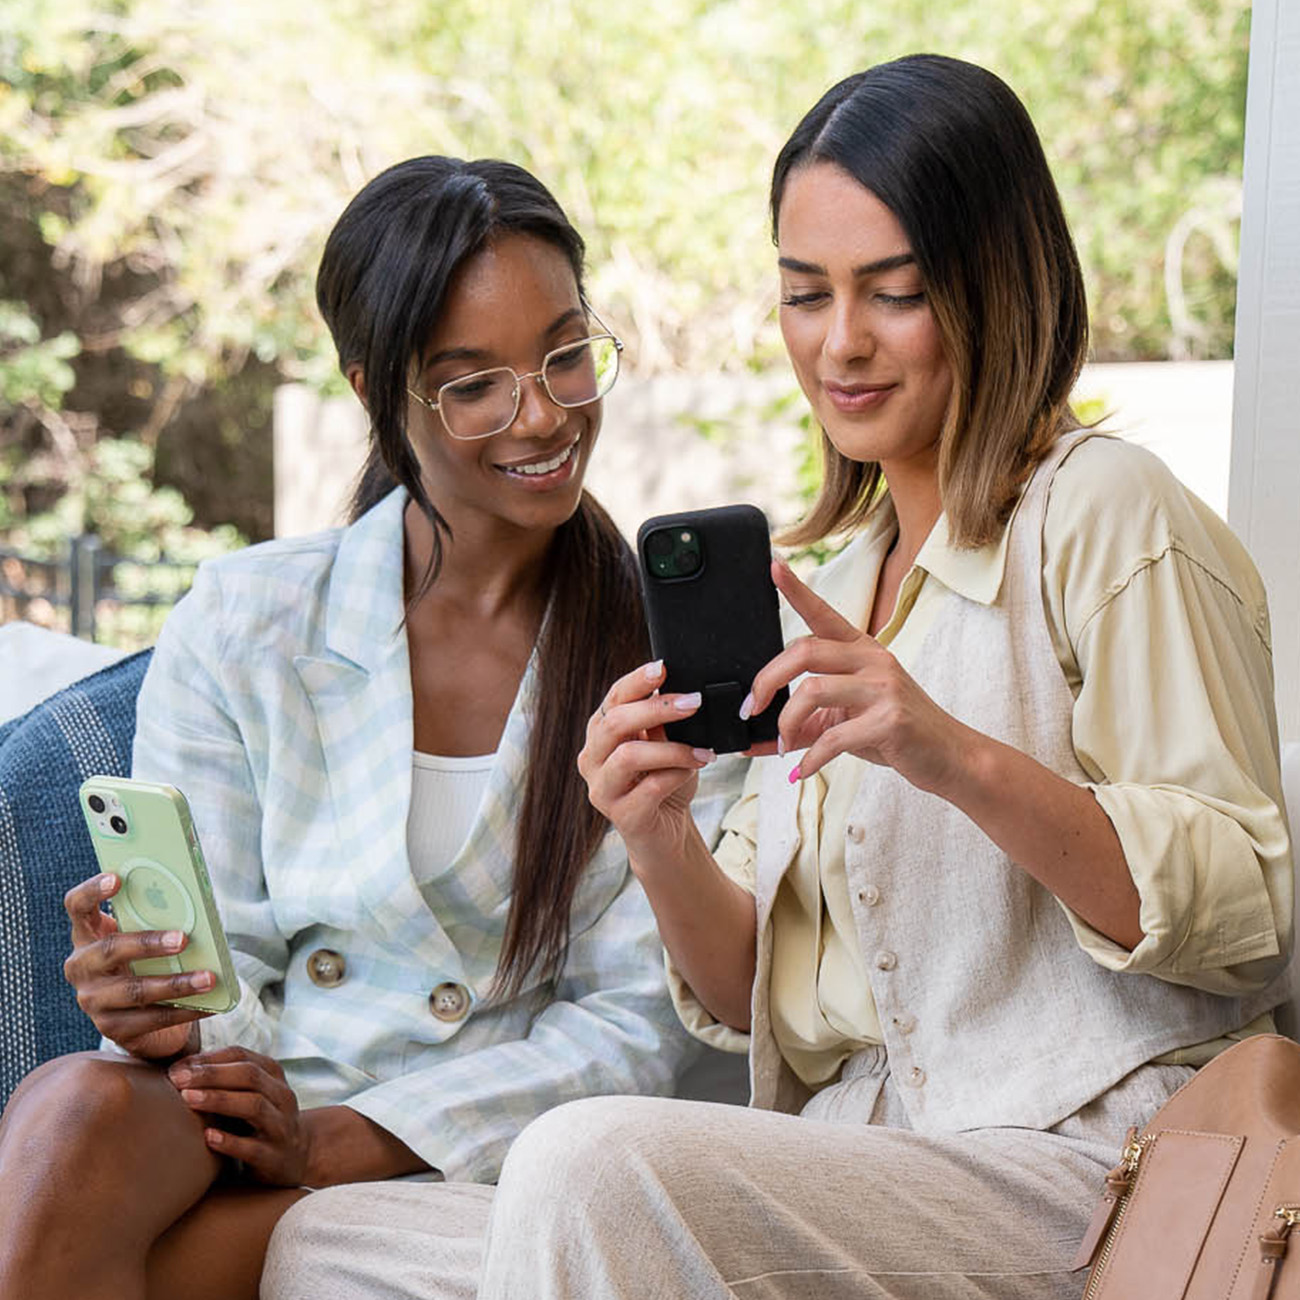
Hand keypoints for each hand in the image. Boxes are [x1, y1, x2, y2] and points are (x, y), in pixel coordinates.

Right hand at [63, 873, 210, 1059]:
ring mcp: (92, 1000)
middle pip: (110, 949)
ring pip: (134, 990)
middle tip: (183, 939)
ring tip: (209, 978)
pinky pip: (150, 1019)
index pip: (78, 906)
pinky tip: (208, 1005)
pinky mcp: (111, 1028)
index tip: (117, 878)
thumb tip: (197, 904)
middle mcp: (82, 966)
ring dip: (176, 984)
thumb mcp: (146, 938)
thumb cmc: (148, 963)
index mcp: (88, 935)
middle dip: (148, 943)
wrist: (142, 1018)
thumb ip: (156, 921)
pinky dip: (184, 1011)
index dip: (93, 890)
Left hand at [168, 1046, 310, 1185]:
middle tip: (178, 1080)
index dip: (208, 1059)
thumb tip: (179, 1069)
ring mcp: (281, 1126)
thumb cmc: (259, 1121)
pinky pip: (252, 1148)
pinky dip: (230, 1141)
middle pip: (249, 1075)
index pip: (241, 1056)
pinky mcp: (274, 1158)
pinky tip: (208, 1137)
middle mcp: (281, 1096)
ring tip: (188, 1099)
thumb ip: (225, 1079)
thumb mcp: (251, 1094)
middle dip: (211, 1075)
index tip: (176, 1069)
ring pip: (254, 1106)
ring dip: (219, 1100)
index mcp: (273, 1075)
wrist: (296, 1157)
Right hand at [578, 659, 713, 861]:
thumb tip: (680, 690)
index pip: (613, 698)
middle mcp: (593, 758)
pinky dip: (677, 774)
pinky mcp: (621, 816)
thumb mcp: (665, 743)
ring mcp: (602, 789)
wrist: (666, 833)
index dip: (636, 681)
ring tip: (702, 751)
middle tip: (693, 702)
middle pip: (615, 723)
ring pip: (629, 756)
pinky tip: (693, 770)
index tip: (663, 667)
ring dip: (672, 749)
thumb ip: (663, 721)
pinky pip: (650, 788)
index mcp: (602, 733)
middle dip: (656, 708)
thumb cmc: (664, 782)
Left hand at [748, 559, 971, 792]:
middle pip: (804, 651)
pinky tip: (801, 771)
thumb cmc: (895, 733)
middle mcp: (872, 659)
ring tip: (784, 745)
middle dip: (768, 680)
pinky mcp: (890, 720)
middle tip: (752, 709)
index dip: (797, 590)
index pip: (823, 613)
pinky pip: (834, 736)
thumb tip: (757, 742)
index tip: (773, 566)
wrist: (950, 757)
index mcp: (861, 650)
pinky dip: (810, 758)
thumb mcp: (848, 719)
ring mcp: (884, 687)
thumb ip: (806, 722)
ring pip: (813, 690)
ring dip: (787, 722)